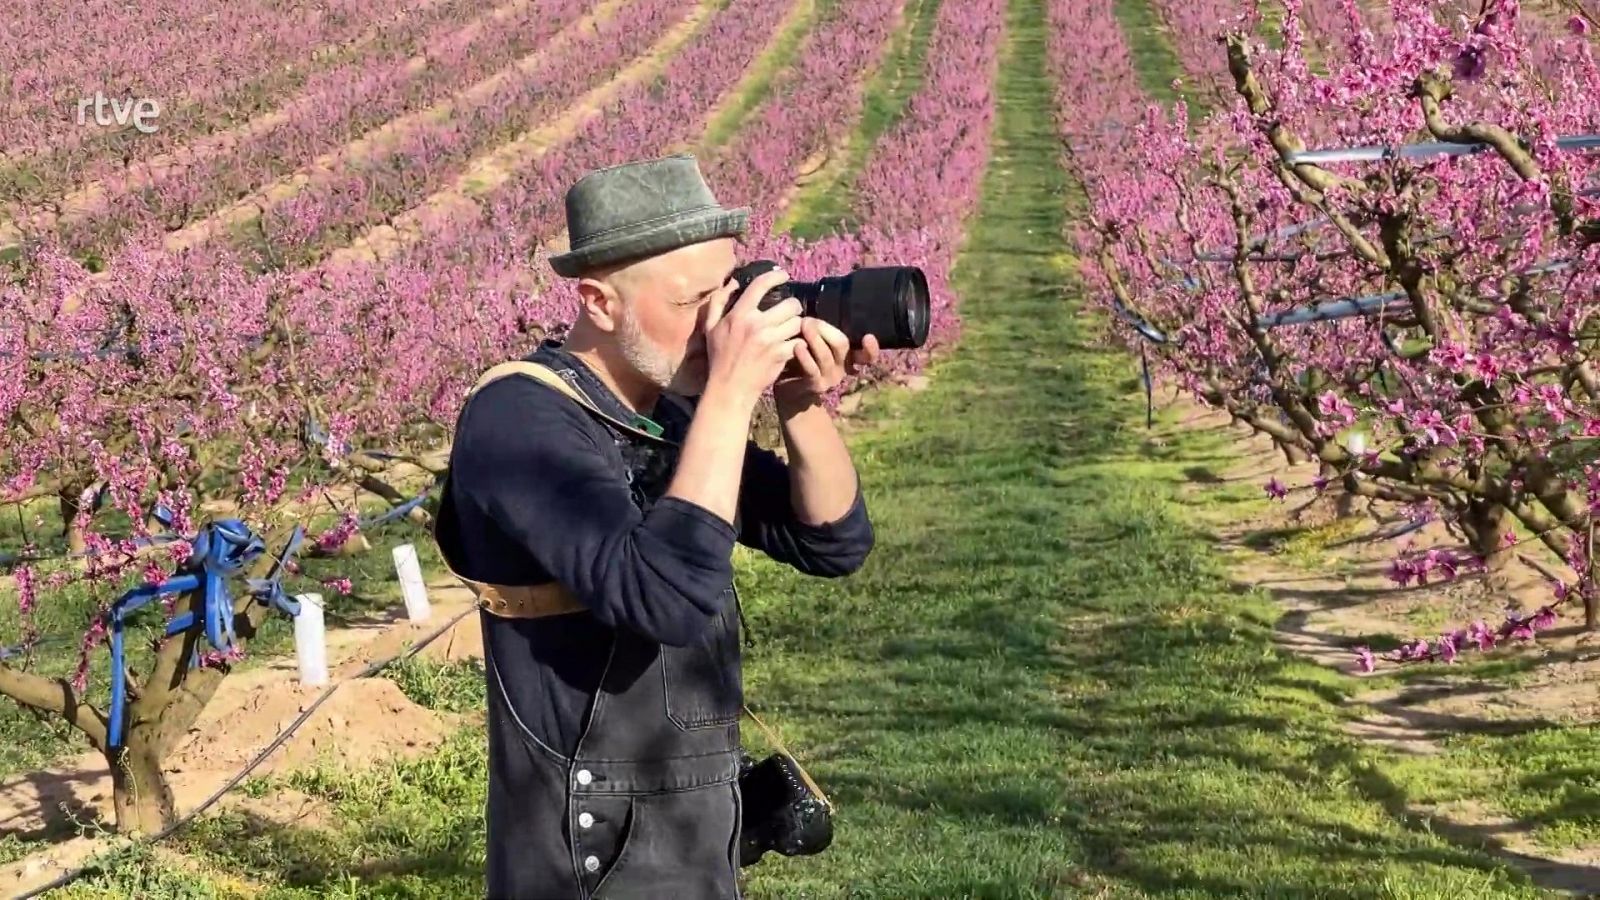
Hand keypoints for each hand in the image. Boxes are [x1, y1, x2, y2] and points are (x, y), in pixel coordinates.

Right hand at [700, 266, 804, 406]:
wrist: (730, 388)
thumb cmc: (719, 358)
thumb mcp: (710, 328)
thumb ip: (718, 302)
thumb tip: (733, 282)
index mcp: (739, 315)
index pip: (761, 285)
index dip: (775, 276)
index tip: (783, 275)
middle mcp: (756, 324)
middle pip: (790, 304)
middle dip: (793, 307)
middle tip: (789, 312)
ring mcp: (770, 340)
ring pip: (798, 322)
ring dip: (797, 325)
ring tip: (790, 329)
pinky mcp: (781, 355)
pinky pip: (799, 341)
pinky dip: (798, 344)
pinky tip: (792, 346)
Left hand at [773, 318, 880, 407]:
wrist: (792, 389)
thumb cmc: (807, 357)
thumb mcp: (819, 342)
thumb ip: (825, 330)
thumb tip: (821, 306)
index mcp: (850, 357)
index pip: (868, 355)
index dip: (871, 348)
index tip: (868, 336)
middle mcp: (844, 368)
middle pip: (842, 345)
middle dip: (825, 329)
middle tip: (809, 319)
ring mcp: (831, 378)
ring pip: (826, 355)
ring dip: (814, 338)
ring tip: (803, 325)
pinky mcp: (815, 385)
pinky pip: (812, 369)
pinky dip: (805, 356)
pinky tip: (797, 345)